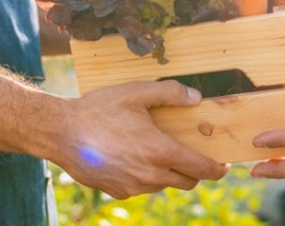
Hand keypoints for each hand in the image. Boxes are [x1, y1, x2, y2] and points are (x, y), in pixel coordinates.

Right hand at [60, 81, 227, 198]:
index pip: (201, 169)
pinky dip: (145, 176)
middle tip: (191, 155)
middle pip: (187, 182)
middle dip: (195, 171)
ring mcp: (133, 187)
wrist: (60, 132)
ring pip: (163, 185)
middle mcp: (150, 175)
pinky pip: (141, 188)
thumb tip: (196, 98)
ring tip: (158, 151)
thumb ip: (170, 93)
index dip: (217, 169)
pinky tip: (133, 157)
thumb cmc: (99, 110)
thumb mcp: (137, 92)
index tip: (224, 165)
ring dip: (168, 173)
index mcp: (160, 152)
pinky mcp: (117, 192)